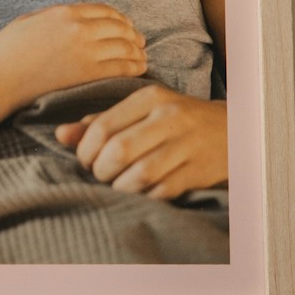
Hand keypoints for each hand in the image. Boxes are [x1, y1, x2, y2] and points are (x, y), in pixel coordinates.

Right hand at [0, 3, 147, 110]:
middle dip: (133, 34)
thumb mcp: (30, 20)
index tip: (126, 26)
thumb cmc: (6, 51)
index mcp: (65, 12)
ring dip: (138, 51)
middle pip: (119, 27)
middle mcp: (79, 28)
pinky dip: (135, 67)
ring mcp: (85, 51)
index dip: (120, 19)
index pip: (105, 11)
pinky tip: (139, 70)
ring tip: (142, 57)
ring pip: (125, 46)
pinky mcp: (88, 74)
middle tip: (140, 42)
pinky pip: (122, 67)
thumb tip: (71, 17)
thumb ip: (54, 16)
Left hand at [55, 87, 228, 197]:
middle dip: (100, 170)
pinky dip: (144, 196)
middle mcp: (169, 118)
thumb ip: (101, 122)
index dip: (85, 150)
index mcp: (150, 98)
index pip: (103, 127)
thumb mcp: (141, 111)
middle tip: (100, 174)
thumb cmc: (175, 121)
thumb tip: (61, 135)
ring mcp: (187, 145)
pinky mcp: (199, 170)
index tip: (85, 160)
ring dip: (120, 186)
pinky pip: (162, 191)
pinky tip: (139, 193)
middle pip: (119, 151)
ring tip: (116, 185)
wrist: (233, 131)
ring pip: (140, 174)